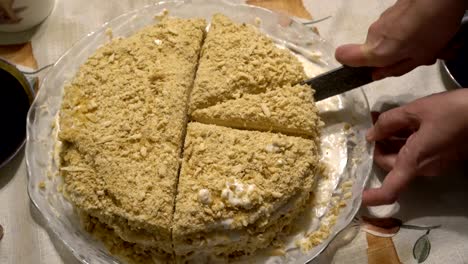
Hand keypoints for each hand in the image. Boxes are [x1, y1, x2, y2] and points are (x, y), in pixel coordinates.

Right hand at [335, 0, 466, 79]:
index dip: (348, 63)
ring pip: (389, 38)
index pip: (344, 56)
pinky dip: (412, 30)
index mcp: (376, 51)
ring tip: (432, 43)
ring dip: (407, 43)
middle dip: (394, 56)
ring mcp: (382, 20)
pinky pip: (398, 27)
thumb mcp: (418, 58)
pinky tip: (433, 29)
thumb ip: (395, 69)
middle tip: (420, 57)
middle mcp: (373, 35)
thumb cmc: (430, 31)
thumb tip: (376, 75)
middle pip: (375, 50)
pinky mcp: (392, 9)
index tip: (367, 68)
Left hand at [364, 89, 467, 205]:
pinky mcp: (444, 155)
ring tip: (381, 118)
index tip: (361, 197)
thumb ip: (389, 122)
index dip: (375, 197)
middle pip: (391, 166)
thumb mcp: (416, 110)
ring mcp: (436, 163)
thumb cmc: (453, 111)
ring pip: (403, 158)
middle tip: (371, 124)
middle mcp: (425, 168)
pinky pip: (417, 153)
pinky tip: (401, 121)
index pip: (391, 189)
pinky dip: (404, 140)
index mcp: (415, 161)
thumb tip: (371, 134)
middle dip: (378, 148)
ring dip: (390, 142)